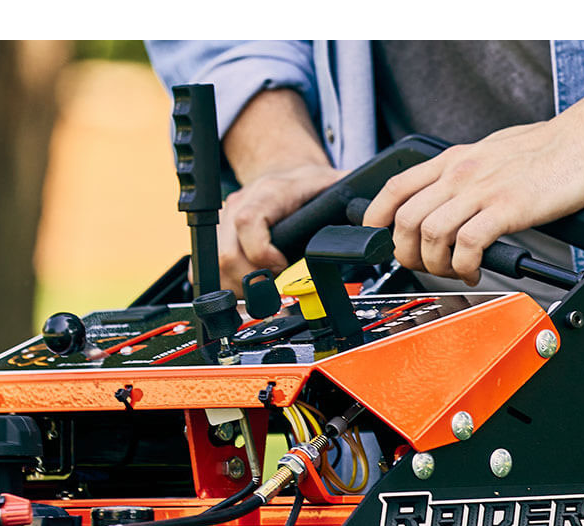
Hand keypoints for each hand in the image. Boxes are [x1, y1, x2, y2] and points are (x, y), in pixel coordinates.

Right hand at [212, 163, 346, 293]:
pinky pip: (209, 267)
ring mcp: (224, 222)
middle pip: (226, 253)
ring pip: (215, 265)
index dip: (262, 254)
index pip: (248, 223)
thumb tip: (374, 218)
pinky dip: (227, 284)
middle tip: (275, 293)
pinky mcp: (217, 236)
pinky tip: (246, 289)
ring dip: (239, 287)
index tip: (281, 269)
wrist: (282, 172)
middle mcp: (239, 206)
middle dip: (251, 282)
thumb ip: (350, 200)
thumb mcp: (332, 185)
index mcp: (267, 194)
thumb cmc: (305, 183)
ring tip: (264, 294)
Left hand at [362, 118, 583, 284]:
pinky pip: (467, 245)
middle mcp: (460, 173)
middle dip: (407, 253)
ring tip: (453, 271)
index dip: (376, 218)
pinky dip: (464, 266)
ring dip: (435, 264)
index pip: (395, 188)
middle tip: (424, 266)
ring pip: (431, 234)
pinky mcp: (507, 207)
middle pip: (406, 220)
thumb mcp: (487, 152)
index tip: (379, 239)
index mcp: (452, 160)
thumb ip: (460, 175)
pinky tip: (475, 269)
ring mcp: (482, 190)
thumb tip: (442, 200)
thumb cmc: (545, 150)